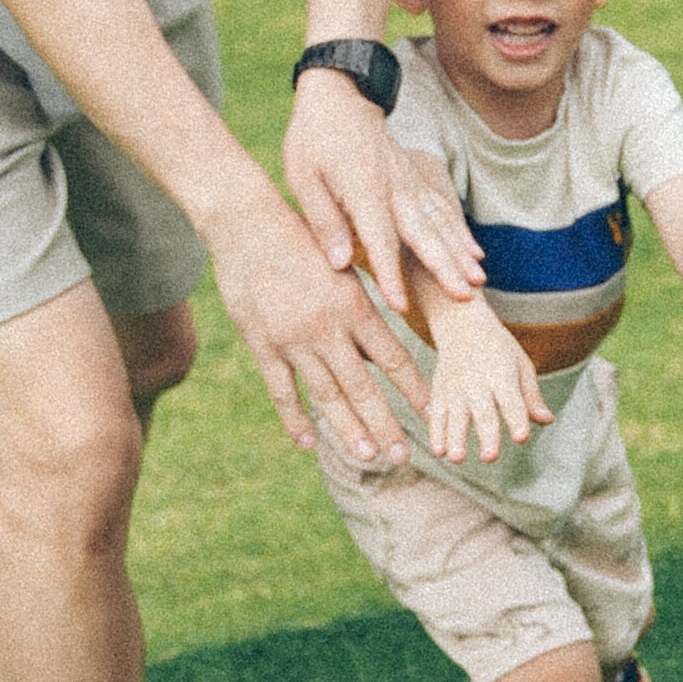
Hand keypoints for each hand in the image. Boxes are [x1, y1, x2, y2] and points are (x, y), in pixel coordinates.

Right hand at [213, 195, 431, 473]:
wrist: (248, 224)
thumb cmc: (304, 239)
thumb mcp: (346, 268)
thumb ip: (367, 310)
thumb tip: (390, 349)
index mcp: (354, 307)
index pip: (393, 359)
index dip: (415, 391)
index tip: (434, 415)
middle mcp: (327, 329)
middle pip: (362, 387)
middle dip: (385, 424)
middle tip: (403, 457)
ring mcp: (293, 340)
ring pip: (325, 395)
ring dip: (348, 429)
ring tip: (368, 456)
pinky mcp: (262, 345)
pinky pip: (281, 389)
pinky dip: (294, 418)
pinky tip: (307, 443)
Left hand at [288, 72, 484, 325]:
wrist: (339, 95)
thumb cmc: (314, 138)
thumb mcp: (303, 177)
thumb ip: (324, 221)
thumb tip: (340, 264)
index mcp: (363, 188)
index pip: (379, 239)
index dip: (391, 274)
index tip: (401, 306)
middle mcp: (394, 186)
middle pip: (423, 233)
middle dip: (444, 267)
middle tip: (464, 297)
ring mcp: (410, 182)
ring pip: (440, 223)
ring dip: (460, 253)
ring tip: (477, 282)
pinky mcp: (416, 179)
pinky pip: (443, 209)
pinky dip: (460, 233)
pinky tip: (475, 255)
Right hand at [417, 301, 543, 468]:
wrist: (461, 323)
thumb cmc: (498, 347)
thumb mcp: (520, 364)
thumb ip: (531, 396)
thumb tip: (547, 420)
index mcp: (502, 375)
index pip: (511, 400)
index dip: (517, 419)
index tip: (521, 437)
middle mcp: (478, 383)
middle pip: (483, 412)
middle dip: (487, 435)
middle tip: (490, 457)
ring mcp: (456, 388)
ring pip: (455, 416)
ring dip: (455, 437)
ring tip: (457, 458)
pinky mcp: (439, 391)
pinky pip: (437, 414)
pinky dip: (436, 432)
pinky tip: (439, 451)